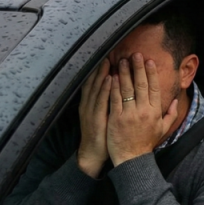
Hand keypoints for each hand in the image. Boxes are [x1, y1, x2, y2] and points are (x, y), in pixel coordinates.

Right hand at [77, 59, 110, 177]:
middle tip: (108, 51)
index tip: (108, 54)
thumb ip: (108, 99)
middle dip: (101, 66)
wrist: (93, 153)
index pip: (95, 82)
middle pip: (94, 81)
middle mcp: (88, 104)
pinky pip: (101, 102)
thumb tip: (115, 84)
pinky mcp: (96, 119)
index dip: (99, 68)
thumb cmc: (102, 134)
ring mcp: (91, 111)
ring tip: (109, 59)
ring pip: (97, 88)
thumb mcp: (104, 114)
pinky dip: (105, 89)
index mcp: (91, 103)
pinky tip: (110, 79)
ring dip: (103, 73)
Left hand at [106, 53, 178, 165]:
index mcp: (155, 112)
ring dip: (124, 73)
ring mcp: (129, 114)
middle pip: (141, 85)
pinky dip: (113, 87)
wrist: (132, 158)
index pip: (154, 88)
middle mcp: (143, 111)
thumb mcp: (163, 129)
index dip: (151, 73)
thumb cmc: (146, 143)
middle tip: (135, 54)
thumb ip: (170, 113)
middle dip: (138, 68)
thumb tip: (174, 100)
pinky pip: (115, 99)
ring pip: (127, 89)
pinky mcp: (116, 118)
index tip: (149, 61)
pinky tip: (111, 76)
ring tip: (121, 60)